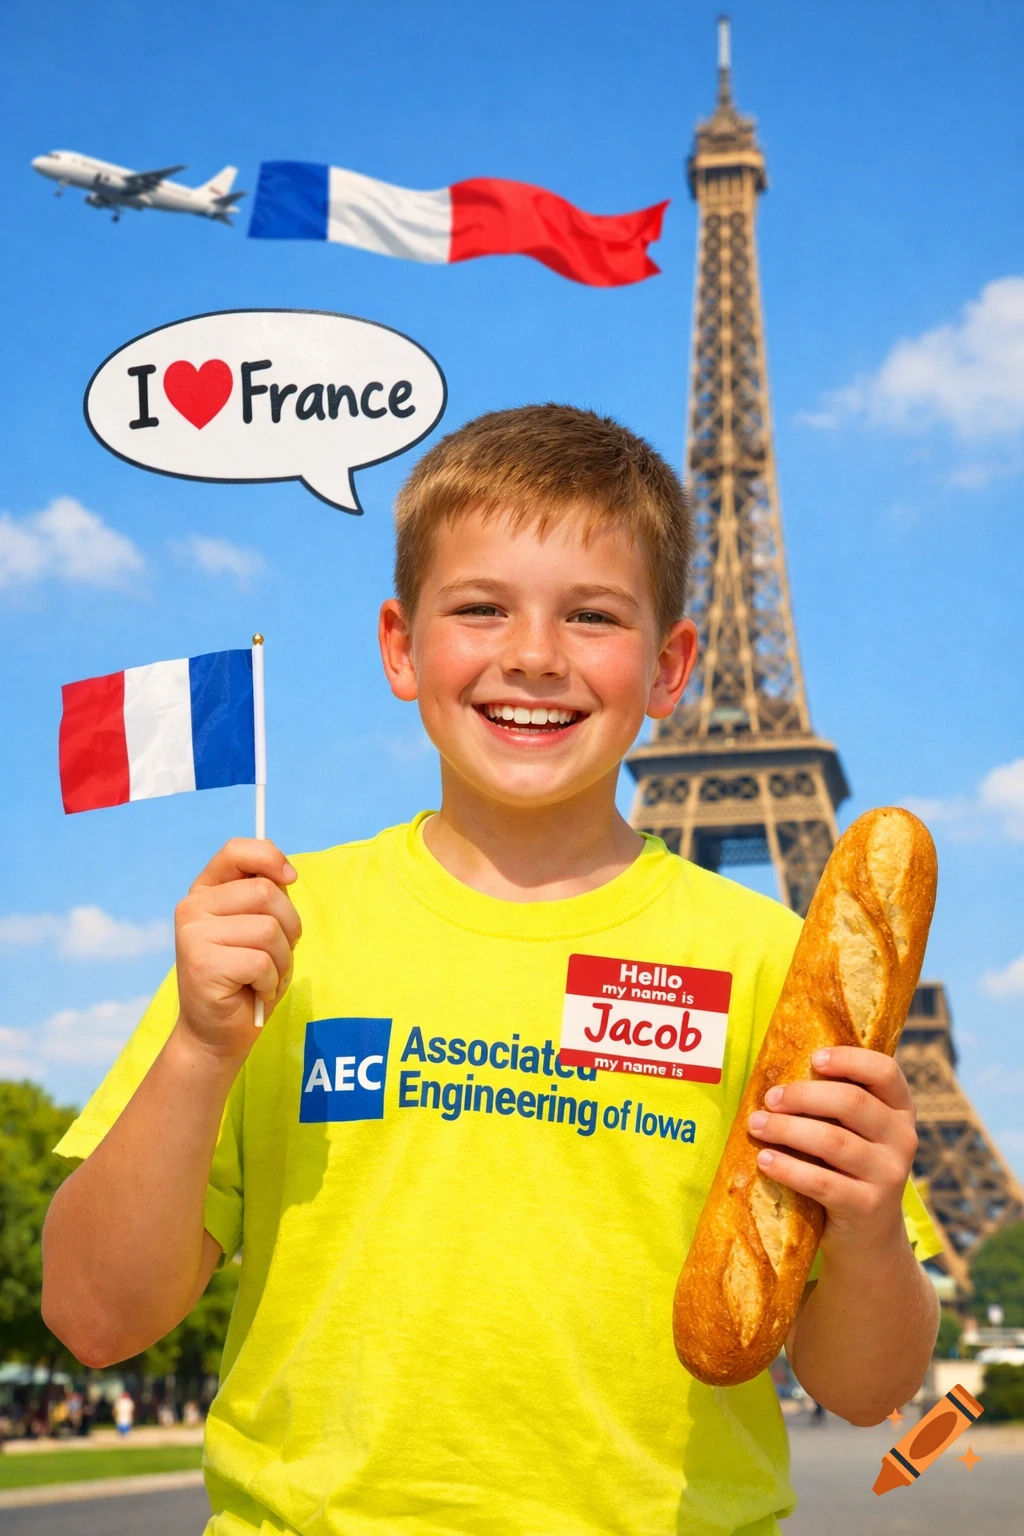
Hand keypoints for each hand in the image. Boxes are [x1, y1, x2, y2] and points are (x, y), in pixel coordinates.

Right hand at [174, 839, 300, 1059]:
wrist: (217, 1033)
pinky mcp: (202, 964)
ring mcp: (193, 935)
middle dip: (289, 927)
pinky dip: (271, 981)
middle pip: (266, 892)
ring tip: (264, 977)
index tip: (290, 879)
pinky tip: (254, 991)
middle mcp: (192, 908)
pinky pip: (262, 962)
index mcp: (206, 891)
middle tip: (276, 954)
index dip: (270, 857)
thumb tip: (284, 869)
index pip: (236, 850)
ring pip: (269, 930)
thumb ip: (266, 897)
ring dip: (282, 960)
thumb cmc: (246, 979)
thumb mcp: (260, 928)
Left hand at [746, 1046, 917, 1256]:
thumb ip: (835, 1105)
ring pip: (833, 1141)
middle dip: (803, 1096)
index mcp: (900, 1111)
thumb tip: (779, 1074)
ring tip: (756, 1125)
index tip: (814, 1058)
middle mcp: (903, 1140)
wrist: (869, 1238)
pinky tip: (765, 1160)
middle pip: (852, 1102)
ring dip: (787, 1130)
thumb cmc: (849, 1169)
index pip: (885, 1072)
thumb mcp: (855, 1133)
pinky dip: (788, 1167)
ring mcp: (889, 1175)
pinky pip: (822, 1181)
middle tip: (769, 1099)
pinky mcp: (868, 1207)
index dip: (849, 1059)